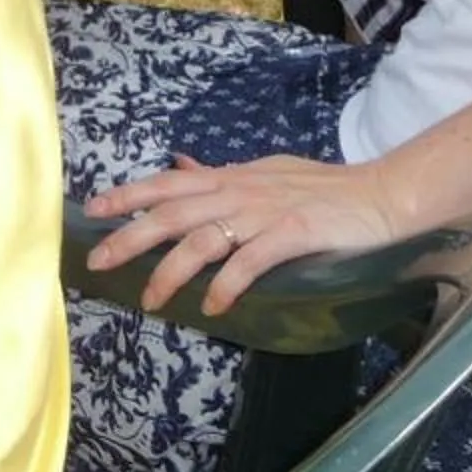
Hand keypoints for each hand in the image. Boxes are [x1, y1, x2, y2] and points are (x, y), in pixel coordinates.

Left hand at [85, 151, 413, 314]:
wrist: (379, 193)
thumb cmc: (321, 186)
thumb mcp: (263, 171)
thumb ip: (221, 175)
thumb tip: (181, 166)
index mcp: (229, 178)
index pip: (167, 184)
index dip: (128, 195)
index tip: (93, 210)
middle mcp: (238, 192)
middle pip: (172, 214)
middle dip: (131, 237)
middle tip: (99, 261)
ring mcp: (264, 213)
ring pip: (204, 241)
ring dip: (173, 272)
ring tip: (151, 300)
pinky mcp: (293, 234)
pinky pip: (251, 262)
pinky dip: (228, 284)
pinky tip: (214, 306)